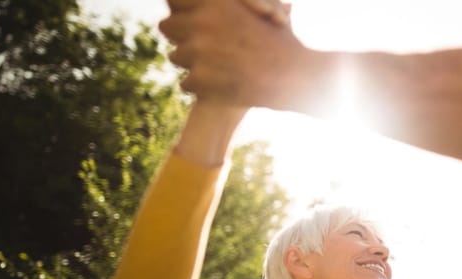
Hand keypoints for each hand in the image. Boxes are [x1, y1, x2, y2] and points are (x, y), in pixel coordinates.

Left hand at [159, 0, 308, 106]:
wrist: (295, 76)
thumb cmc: (284, 43)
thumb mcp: (266, 13)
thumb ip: (243, 7)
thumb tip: (214, 7)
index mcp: (215, 2)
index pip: (174, 1)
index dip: (180, 12)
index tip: (188, 21)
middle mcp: (202, 22)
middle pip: (166, 28)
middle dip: (180, 37)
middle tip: (198, 47)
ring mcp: (198, 50)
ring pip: (175, 57)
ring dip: (191, 64)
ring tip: (215, 69)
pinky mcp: (199, 78)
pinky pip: (184, 83)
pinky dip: (199, 87)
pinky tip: (219, 86)